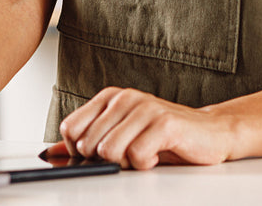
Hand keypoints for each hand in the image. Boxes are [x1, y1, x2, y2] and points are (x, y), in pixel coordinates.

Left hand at [48, 87, 236, 169]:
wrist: (211, 133)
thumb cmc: (164, 135)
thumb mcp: (121, 135)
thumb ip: (87, 141)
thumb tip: (50, 154)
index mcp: (110, 98)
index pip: (70, 129)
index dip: (80, 150)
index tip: (101, 153)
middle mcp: (125, 98)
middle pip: (88, 145)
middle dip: (106, 160)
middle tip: (129, 155)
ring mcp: (145, 108)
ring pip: (110, 151)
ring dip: (127, 163)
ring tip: (144, 153)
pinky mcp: (164, 123)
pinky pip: (136, 156)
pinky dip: (145, 164)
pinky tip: (157, 154)